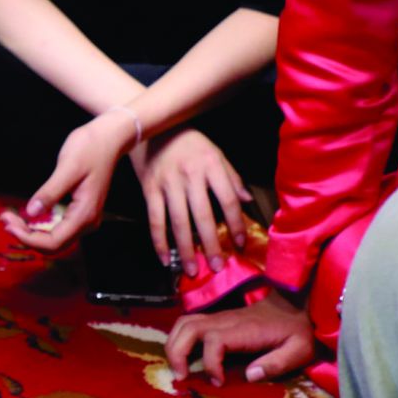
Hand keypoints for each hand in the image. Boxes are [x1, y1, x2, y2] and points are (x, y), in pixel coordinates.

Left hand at [2, 111, 140, 252]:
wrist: (109, 138)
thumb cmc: (90, 148)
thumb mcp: (67, 168)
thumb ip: (50, 192)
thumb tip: (31, 213)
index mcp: (85, 214)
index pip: (54, 242)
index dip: (28, 238)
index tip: (8, 224)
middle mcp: (87, 222)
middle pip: (53, 245)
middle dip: (26, 236)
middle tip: (5, 218)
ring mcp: (85, 218)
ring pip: (55, 239)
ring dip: (31, 233)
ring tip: (10, 217)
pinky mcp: (80, 212)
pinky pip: (58, 228)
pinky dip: (39, 226)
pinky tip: (25, 216)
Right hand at [131, 129, 249, 278]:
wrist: (152, 128)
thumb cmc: (189, 142)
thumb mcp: (215, 153)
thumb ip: (231, 177)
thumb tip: (247, 200)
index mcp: (211, 165)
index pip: (228, 199)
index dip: (235, 223)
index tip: (240, 243)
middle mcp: (190, 175)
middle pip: (203, 215)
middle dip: (211, 244)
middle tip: (217, 266)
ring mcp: (168, 183)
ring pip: (178, 221)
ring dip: (186, 249)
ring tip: (192, 269)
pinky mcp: (149, 189)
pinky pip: (155, 219)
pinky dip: (159, 241)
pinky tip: (165, 259)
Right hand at [165, 296, 317, 386]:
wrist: (296, 303)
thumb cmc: (297, 329)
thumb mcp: (299, 350)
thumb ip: (277, 363)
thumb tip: (249, 375)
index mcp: (245, 329)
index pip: (215, 340)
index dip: (211, 364)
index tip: (219, 382)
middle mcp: (227, 320)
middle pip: (188, 328)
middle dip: (177, 353)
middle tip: (181, 378)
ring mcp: (220, 318)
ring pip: (184, 322)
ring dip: (174, 344)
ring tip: (179, 369)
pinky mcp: (217, 320)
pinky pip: (189, 324)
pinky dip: (180, 339)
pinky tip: (186, 358)